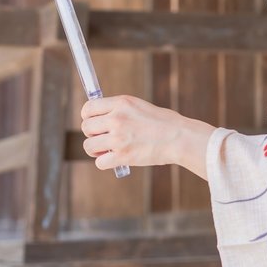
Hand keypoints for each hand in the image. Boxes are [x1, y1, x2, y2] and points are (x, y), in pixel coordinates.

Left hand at [79, 95, 214, 177]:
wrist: (180, 138)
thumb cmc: (164, 123)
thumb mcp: (139, 106)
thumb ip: (119, 110)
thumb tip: (101, 118)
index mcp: (121, 103)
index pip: (88, 108)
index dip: (87, 117)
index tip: (94, 123)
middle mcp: (117, 118)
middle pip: (86, 128)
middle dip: (92, 135)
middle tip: (104, 139)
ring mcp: (118, 138)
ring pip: (89, 146)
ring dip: (96, 150)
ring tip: (108, 150)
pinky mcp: (122, 156)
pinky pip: (99, 162)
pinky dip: (105, 163)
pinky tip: (116, 159)